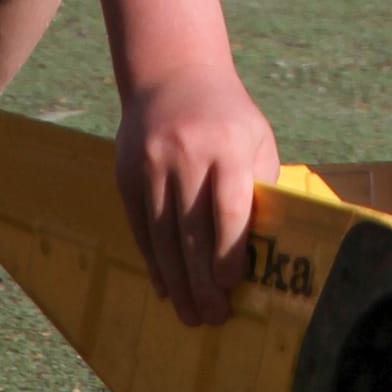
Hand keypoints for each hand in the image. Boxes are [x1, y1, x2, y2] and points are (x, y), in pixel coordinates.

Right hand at [117, 65, 279, 327]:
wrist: (173, 75)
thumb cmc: (227, 116)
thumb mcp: (256, 138)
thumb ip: (259, 185)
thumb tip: (264, 248)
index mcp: (227, 146)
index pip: (228, 209)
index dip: (229, 252)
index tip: (231, 286)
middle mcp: (186, 155)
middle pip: (192, 230)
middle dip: (201, 280)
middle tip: (211, 317)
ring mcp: (152, 163)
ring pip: (162, 234)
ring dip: (176, 280)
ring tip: (188, 314)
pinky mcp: (127, 172)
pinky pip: (139, 226)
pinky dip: (152, 260)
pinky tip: (164, 286)